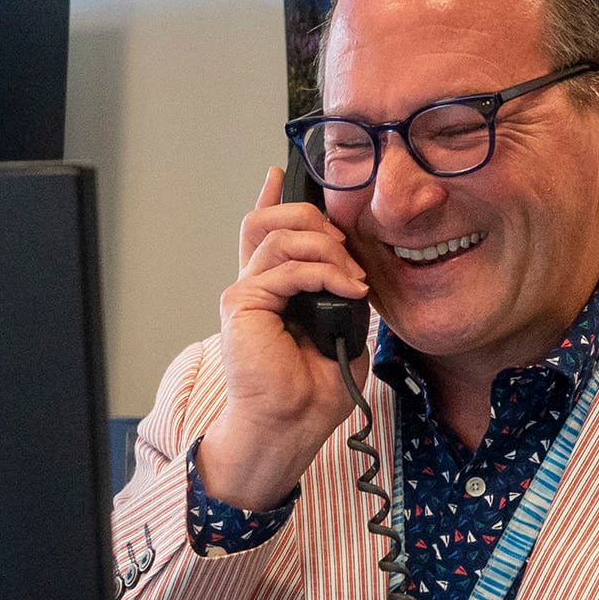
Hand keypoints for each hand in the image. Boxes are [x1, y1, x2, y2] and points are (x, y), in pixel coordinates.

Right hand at [197, 166, 370, 511]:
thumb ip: (340, 292)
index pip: (266, 231)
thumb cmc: (312, 391)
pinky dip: (323, 271)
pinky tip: (347, 288)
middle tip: (348, 246)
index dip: (274, 197)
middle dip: (317, 219)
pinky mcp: (243, 302)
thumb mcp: (341, 328)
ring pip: (281, 234)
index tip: (285, 174)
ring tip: (353, 277)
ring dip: (327, 248)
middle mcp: (254, 284)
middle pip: (272, 219)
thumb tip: (355, 268)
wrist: (289, 426)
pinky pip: (286, 265)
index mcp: (272, 290)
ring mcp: (245, 291)